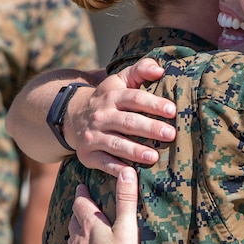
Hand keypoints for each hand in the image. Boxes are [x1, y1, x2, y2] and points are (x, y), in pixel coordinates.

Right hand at [65, 58, 176, 175]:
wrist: (71, 117)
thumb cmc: (107, 100)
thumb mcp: (119, 81)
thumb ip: (140, 70)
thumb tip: (160, 69)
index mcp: (112, 96)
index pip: (135, 98)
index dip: (153, 103)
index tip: (172, 110)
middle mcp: (101, 116)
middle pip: (128, 122)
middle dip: (149, 128)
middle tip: (170, 134)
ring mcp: (93, 136)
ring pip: (115, 143)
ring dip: (134, 151)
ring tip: (153, 156)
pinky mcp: (88, 155)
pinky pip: (103, 163)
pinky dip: (116, 168)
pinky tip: (131, 174)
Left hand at [65, 168, 140, 243]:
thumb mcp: (128, 230)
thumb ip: (126, 201)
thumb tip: (127, 172)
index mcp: (90, 229)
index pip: (82, 205)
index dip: (82, 194)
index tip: (81, 186)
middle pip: (74, 224)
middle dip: (77, 214)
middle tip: (79, 207)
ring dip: (74, 237)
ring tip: (78, 234)